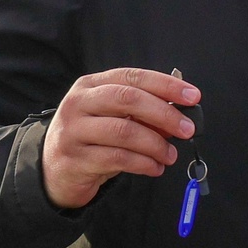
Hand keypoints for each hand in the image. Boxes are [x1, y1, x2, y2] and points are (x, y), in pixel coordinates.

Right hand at [41, 68, 200, 209]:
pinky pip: (118, 158)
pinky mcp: (75, 158)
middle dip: (165, 114)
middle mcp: (78, 103)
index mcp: (91, 86)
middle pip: (128, 100)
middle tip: (187, 129)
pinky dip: (144, 164)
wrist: (54, 169)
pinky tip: (155, 167)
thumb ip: (144, 112)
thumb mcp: (114, 117)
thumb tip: (181, 113)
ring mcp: (73, 131)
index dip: (166, 85)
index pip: (132, 77)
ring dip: (156, 145)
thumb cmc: (92, 138)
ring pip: (125, 132)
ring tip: (170, 155)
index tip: (193, 96)